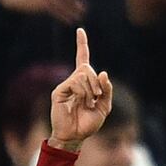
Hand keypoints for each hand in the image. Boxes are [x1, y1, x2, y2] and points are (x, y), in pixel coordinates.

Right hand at [48, 28, 111, 151]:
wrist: (75, 136)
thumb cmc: (88, 123)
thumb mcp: (104, 107)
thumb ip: (106, 90)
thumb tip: (103, 73)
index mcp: (84, 82)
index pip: (82, 59)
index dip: (82, 45)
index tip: (80, 30)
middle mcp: (74, 80)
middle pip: (87, 68)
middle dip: (97, 82)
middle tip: (97, 97)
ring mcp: (66, 85)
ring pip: (83, 75)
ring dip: (91, 90)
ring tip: (88, 103)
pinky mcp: (59, 91)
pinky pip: (75, 83)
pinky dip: (83, 92)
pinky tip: (81, 103)